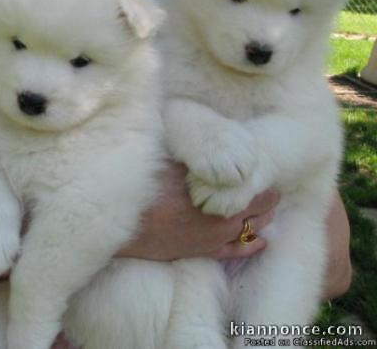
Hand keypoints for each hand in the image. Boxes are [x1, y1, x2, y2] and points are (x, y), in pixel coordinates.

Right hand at [117, 163, 279, 260]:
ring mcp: (215, 239)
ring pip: (252, 230)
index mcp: (220, 197)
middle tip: (268, 188)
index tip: (262, 169)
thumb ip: (197, 159)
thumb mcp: (172, 165)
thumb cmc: (148, 192)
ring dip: (261, 219)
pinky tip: (260, 242)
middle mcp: (223, 220)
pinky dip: (251, 245)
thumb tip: (212, 144)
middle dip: (266, 199)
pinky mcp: (204, 252)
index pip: (256, 188)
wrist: (127, 226)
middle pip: (259, 209)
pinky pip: (236, 251)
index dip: (261, 178)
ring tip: (268, 210)